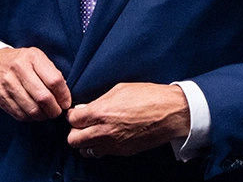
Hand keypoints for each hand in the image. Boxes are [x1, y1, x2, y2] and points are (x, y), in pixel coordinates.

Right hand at [0, 47, 71, 120]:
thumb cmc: (19, 62)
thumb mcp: (36, 58)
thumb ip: (51, 72)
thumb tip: (65, 94)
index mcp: (33, 57)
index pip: (55, 81)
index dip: (64, 96)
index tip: (66, 102)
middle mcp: (19, 69)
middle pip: (44, 98)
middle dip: (54, 110)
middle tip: (57, 111)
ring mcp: (7, 84)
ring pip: (32, 110)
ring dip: (43, 116)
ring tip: (45, 113)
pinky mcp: (0, 97)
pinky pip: (20, 115)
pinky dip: (30, 118)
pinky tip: (32, 112)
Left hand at [66, 82, 189, 157]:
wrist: (170, 112)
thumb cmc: (147, 96)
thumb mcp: (119, 89)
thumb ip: (99, 101)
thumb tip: (85, 108)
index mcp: (101, 112)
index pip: (72, 120)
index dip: (72, 115)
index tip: (77, 112)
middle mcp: (104, 131)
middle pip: (73, 140)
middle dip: (74, 131)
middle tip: (82, 124)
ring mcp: (113, 144)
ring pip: (86, 151)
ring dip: (86, 141)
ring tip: (94, 132)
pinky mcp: (123, 152)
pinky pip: (103, 153)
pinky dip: (101, 146)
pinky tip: (109, 136)